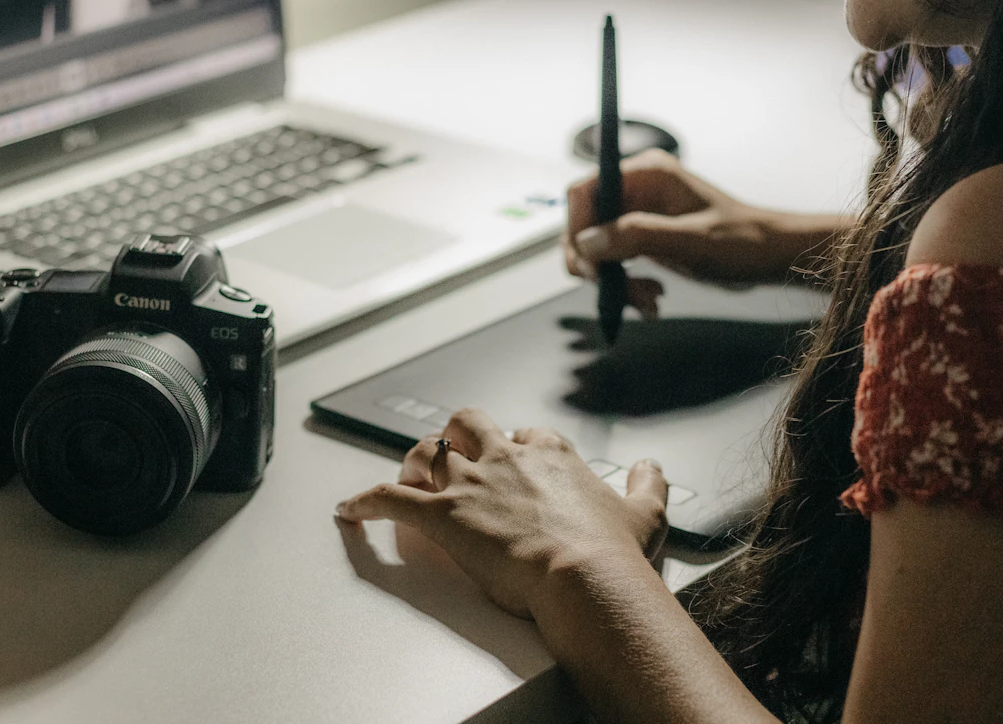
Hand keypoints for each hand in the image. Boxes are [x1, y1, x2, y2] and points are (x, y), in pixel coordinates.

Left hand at [335, 409, 668, 618]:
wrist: (585, 578)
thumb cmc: (612, 553)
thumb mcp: (646, 515)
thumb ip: (649, 484)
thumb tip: (652, 466)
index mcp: (550, 456)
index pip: (524, 434)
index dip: (514, 445)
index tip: (513, 458)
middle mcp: (506, 459)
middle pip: (468, 423)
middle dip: (457, 434)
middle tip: (453, 453)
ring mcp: (471, 484)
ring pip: (428, 451)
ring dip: (414, 462)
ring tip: (407, 475)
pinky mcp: (442, 515)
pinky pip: (390, 498)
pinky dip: (365, 501)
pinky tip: (350, 510)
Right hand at [564, 149, 795, 314]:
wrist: (769, 256)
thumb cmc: (741, 241)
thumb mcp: (689, 241)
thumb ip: (636, 237)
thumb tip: (587, 243)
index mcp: (646, 174)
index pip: (584, 193)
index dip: (576, 230)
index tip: (591, 268)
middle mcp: (636, 189)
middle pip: (585, 224)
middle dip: (597, 265)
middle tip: (618, 293)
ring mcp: (638, 213)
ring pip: (596, 249)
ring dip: (613, 282)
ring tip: (647, 300)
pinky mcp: (642, 237)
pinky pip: (614, 262)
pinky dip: (625, 286)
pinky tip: (650, 300)